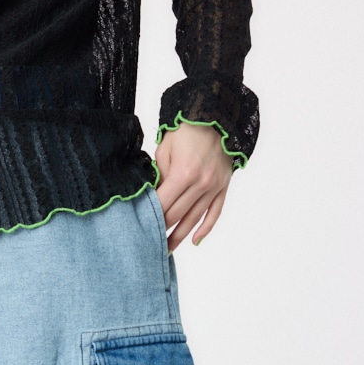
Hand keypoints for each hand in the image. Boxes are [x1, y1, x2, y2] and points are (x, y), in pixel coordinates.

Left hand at [154, 122, 233, 252]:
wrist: (215, 114)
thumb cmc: (186, 129)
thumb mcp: (165, 149)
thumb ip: (159, 176)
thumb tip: (153, 198)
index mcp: (183, 174)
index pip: (163, 205)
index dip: (150, 218)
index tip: (140, 229)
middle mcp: (200, 184)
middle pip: (177, 216)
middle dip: (162, 230)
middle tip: (149, 243)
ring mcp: (214, 187)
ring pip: (194, 219)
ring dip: (180, 236)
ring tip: (167, 250)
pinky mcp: (224, 186)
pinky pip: (215, 213)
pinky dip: (205, 229)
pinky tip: (195, 241)